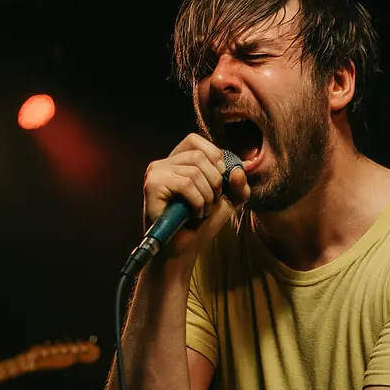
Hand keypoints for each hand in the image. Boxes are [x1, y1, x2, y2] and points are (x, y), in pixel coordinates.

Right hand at [143, 134, 249, 260]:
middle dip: (215, 181)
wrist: (181, 249)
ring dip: (207, 196)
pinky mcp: (152, 186)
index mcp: (176, 161)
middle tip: (211, 202)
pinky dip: (198, 202)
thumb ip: (238, 185)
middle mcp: (163, 163)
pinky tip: (195, 214)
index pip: (195, 140)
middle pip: (199, 155)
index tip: (220, 179)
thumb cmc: (199, 224)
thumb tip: (238, 171)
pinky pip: (185, 184)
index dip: (213, 155)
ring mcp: (155, 173)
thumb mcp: (226, 201)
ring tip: (202, 211)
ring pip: (194, 171)